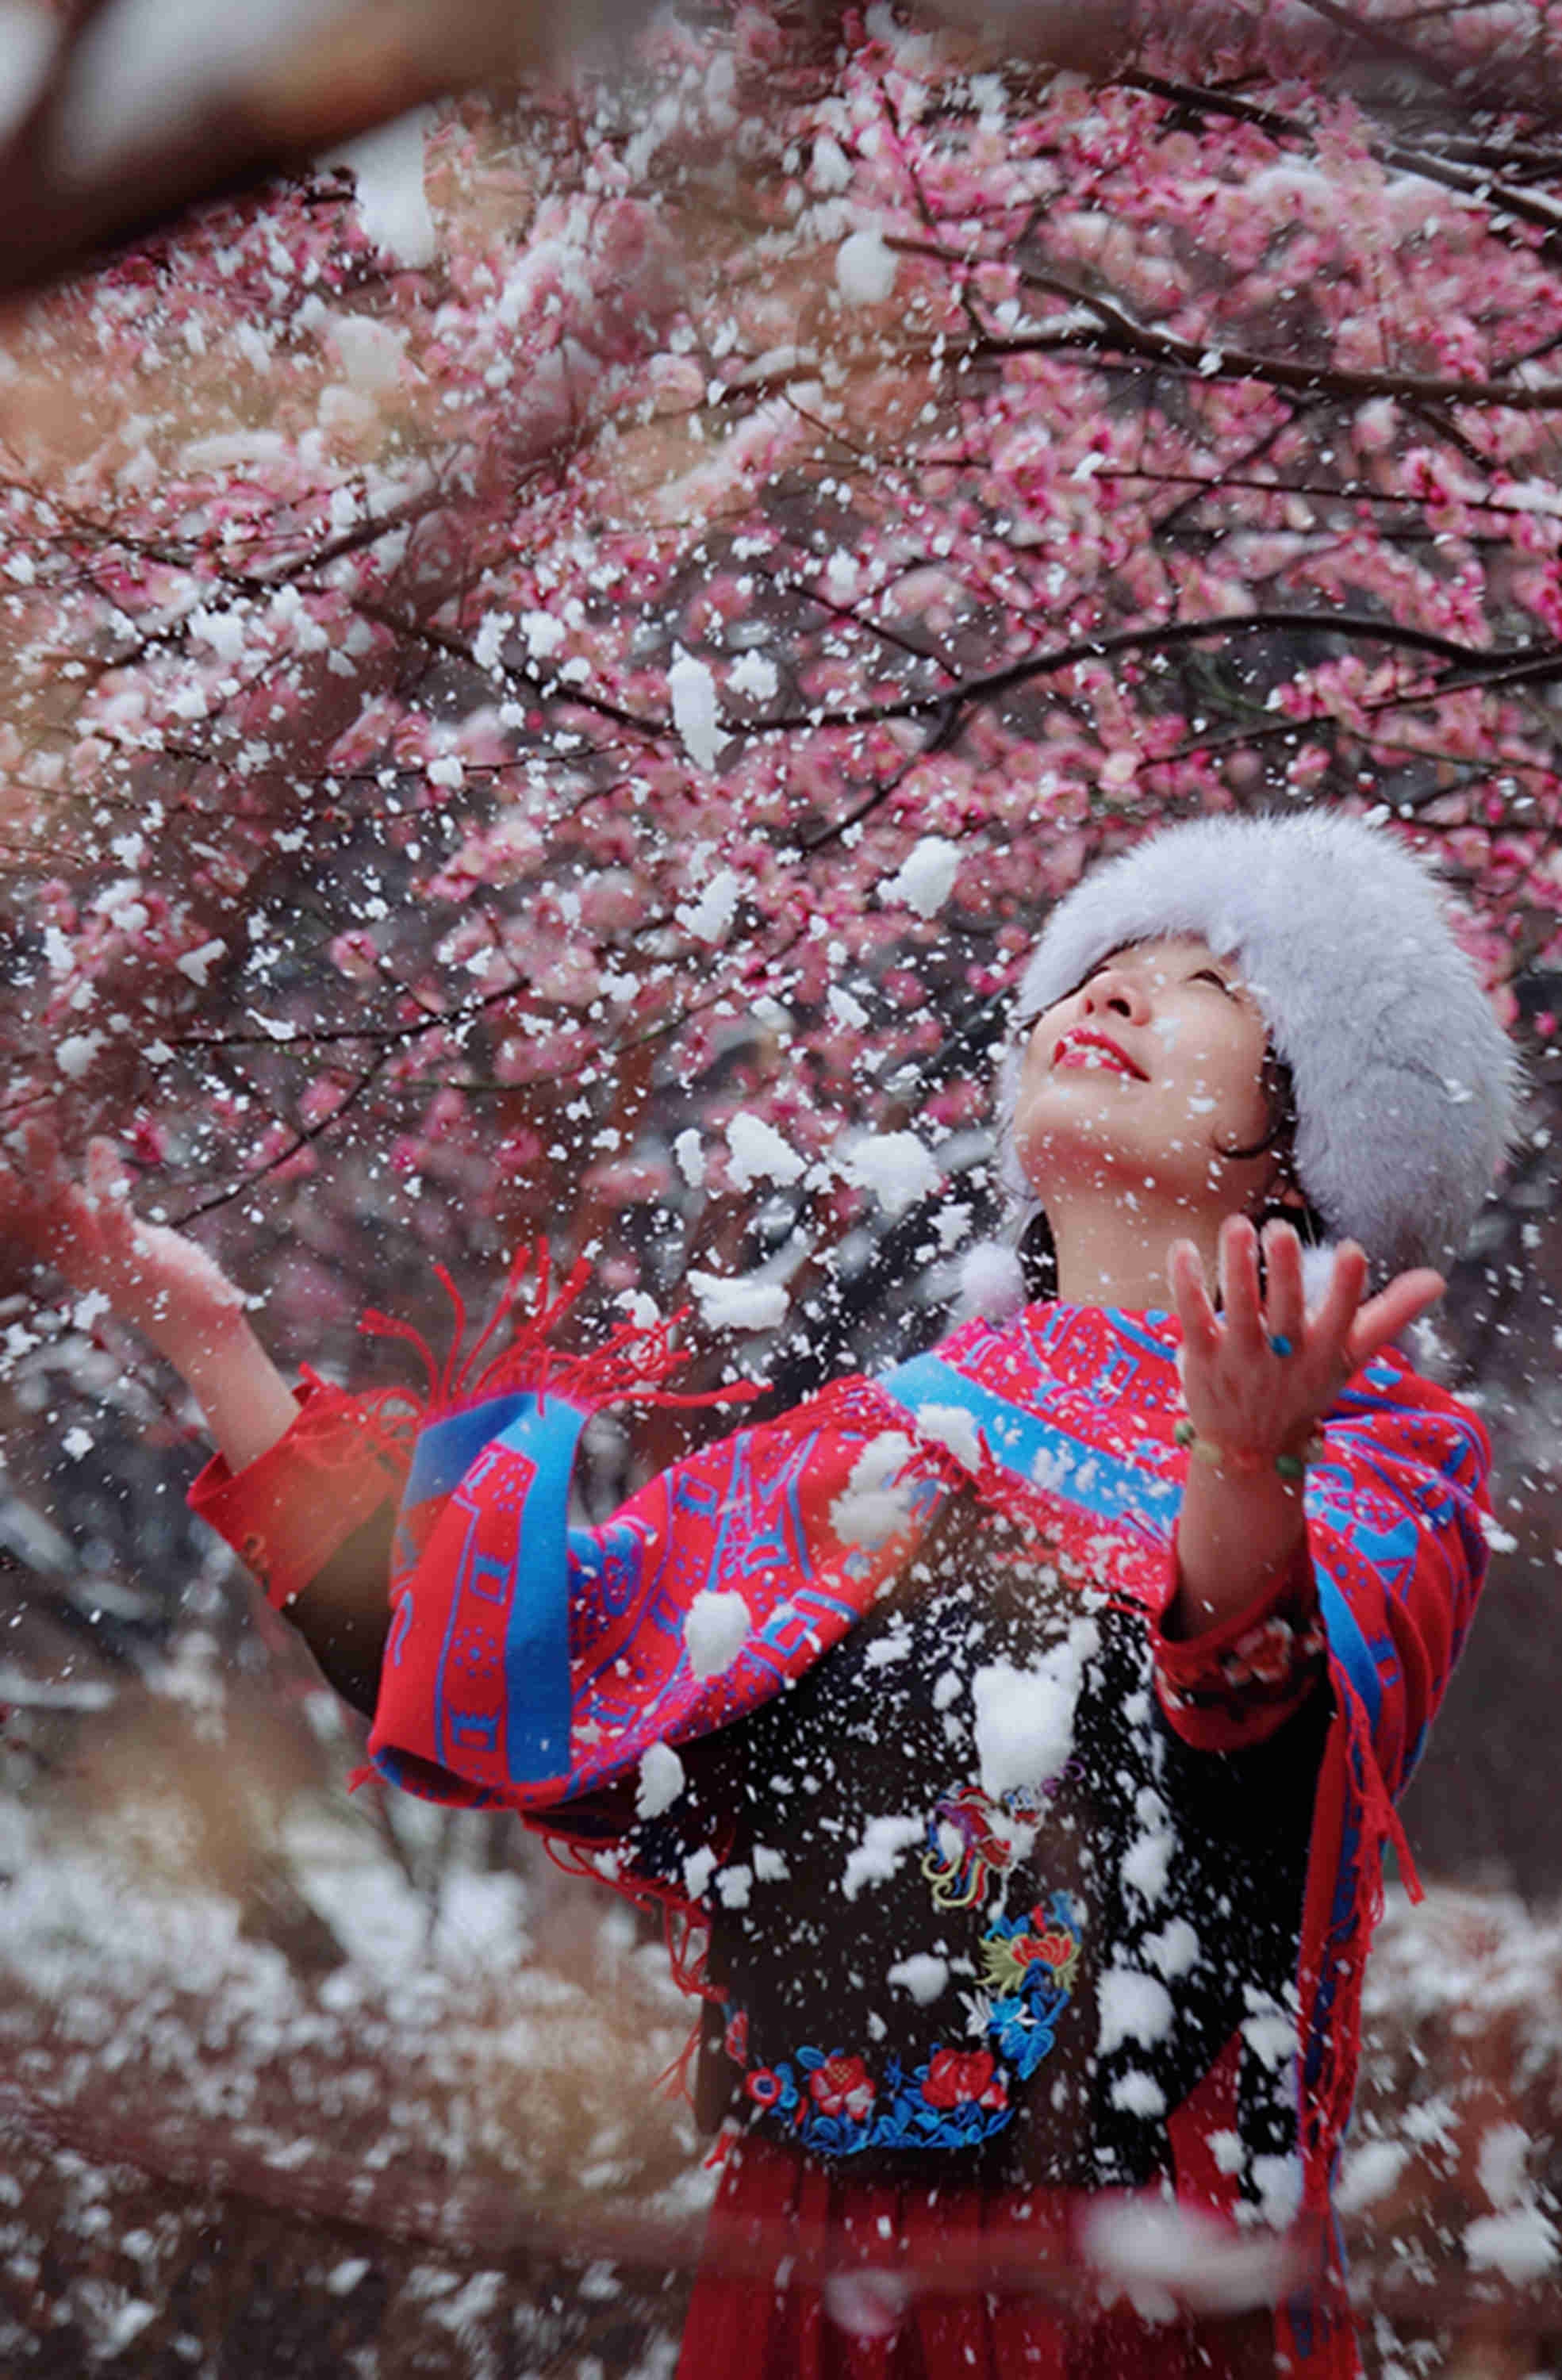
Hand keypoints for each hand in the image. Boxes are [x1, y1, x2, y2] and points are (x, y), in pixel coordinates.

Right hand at [0, 1122, 244, 1356]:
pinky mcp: (136, 1258)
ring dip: (47, 1167)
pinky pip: (112, 1214)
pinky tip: (98, 1147)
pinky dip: (103, 1180)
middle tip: (4, 1134)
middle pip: (34, 1210)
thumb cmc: (160, 1278)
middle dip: (12, 1173)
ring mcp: (103, 1262)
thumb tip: (61, 1184)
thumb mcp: (115, 1241)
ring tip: (35, 1128)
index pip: (22, 1222)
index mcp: (69, 1257)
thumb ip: (89, 1215)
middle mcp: (77, 1262)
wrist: (200, 1326)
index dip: (2, 1196)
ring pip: (63, 1208)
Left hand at [1167, 1216, 1443, 1469]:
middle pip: (1287, 1310)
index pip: (1342, 1319)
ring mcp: (1240, 1356)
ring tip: (1237, 1225)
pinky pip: (1193, 1316)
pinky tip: (1184, 1248)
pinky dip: (1188, 1284)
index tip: (1354, 1251)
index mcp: (1324, 1352)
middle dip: (1285, 1271)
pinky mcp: (1201, 1356)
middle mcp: (1284, 1354)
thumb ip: (1391, 1315)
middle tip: (1280, 1230)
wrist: (1249, 1450)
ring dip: (1236, 1265)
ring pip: (1238, 1306)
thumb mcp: (1349, 1357)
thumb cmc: (1304, 1388)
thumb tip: (1438, 1279)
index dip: (1348, 1288)